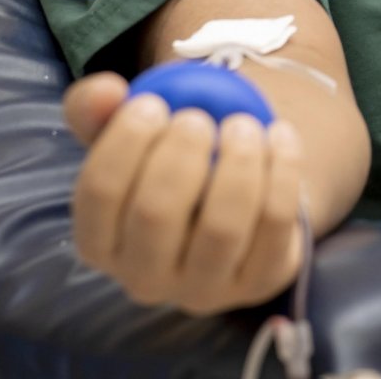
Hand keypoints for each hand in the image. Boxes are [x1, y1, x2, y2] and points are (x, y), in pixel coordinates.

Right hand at [62, 72, 305, 314]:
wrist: (237, 200)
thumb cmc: (169, 165)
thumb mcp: (129, 135)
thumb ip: (98, 107)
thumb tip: (106, 92)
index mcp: (100, 243)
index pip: (99, 193)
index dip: (124, 140)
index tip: (152, 104)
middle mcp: (144, 278)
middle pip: (155, 214)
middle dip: (180, 153)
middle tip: (197, 117)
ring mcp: (204, 288)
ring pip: (222, 227)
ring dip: (236, 162)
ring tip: (242, 125)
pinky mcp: (260, 281)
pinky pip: (275, 223)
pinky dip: (282, 170)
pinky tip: (280, 135)